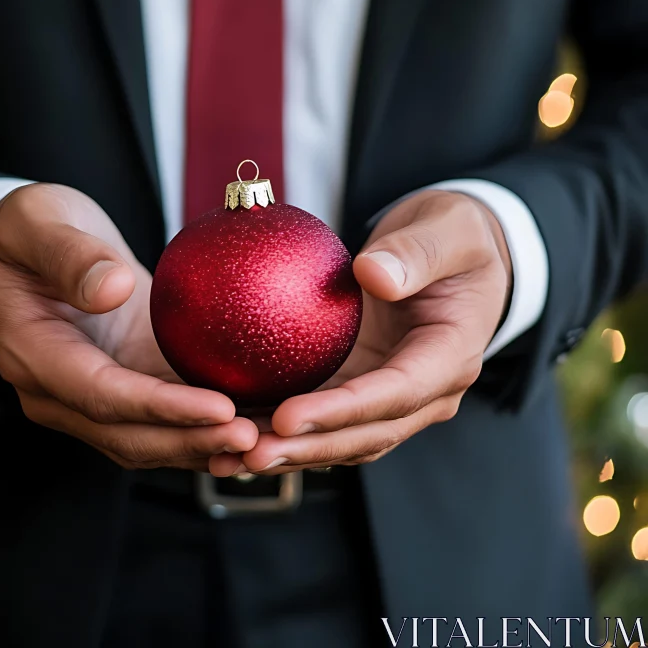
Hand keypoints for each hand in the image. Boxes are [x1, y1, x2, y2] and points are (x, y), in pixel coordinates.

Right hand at [0, 183, 257, 469]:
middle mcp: (59, 390)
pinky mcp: (124, 383)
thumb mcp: (39, 222)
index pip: (101, 394)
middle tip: (254, 438)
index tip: (219, 407)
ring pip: (150, 439)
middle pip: (128, 434)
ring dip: (204, 446)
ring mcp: (90, 395)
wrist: (30, 245)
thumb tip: (113, 288)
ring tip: (264, 443)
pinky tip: (251, 427)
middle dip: (191, 440)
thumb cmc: (29, 228)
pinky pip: (164, 420)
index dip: (160, 408)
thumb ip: (70, 256)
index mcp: (34, 353)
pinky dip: (203, 429)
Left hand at [210, 190, 510, 475]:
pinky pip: (324, 416)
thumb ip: (416, 253)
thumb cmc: (452, 235)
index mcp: (450, 357)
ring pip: (341, 438)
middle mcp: (425, 390)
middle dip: (307, 448)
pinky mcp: (363, 385)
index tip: (286, 417)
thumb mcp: (447, 230)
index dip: (340, 412)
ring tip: (232, 456)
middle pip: (364, 433)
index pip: (395, 395)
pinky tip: (237, 428)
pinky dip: (284, 429)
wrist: (455, 253)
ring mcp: (392, 394)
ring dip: (291, 450)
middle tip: (248, 453)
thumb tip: (373, 275)